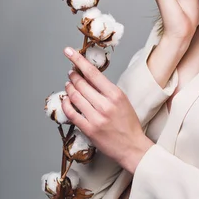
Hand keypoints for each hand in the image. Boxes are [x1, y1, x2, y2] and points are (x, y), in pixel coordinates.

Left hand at [62, 47, 153, 173]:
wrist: (132, 147)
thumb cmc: (129, 124)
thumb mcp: (123, 101)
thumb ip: (107, 90)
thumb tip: (90, 78)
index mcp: (116, 95)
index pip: (93, 73)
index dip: (78, 60)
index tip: (69, 52)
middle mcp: (105, 105)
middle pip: (81, 84)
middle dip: (73, 75)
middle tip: (71, 72)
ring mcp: (96, 118)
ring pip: (75, 97)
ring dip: (69, 88)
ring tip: (68, 84)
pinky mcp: (89, 129)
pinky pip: (71, 113)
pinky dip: (66, 104)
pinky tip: (66, 100)